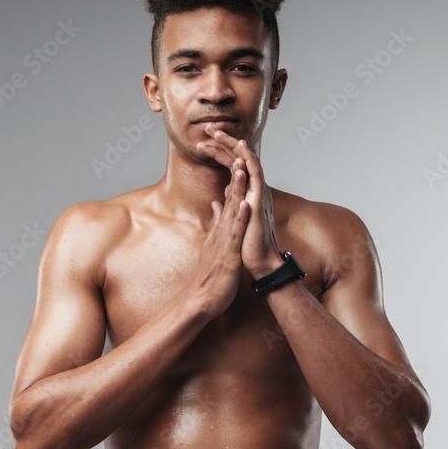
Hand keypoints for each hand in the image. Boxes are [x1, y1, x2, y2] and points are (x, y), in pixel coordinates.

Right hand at [189, 157, 249, 318]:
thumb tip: (217, 205)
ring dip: (237, 188)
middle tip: (235, 149)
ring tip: (241, 166)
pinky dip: (240, 217)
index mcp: (221, 228)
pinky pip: (235, 233)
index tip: (237, 155)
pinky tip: (245, 202)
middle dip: (233, 172)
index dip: (234, 175)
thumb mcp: (213, 244)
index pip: (229, 196)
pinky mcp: (228, 253)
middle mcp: (221, 230)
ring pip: (232, 210)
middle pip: (229, 195)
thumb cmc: (210, 275)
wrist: (202, 299)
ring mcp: (224, 240)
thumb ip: (216, 223)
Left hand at [197, 123, 282, 279]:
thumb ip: (229, 206)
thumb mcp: (233, 221)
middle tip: (208, 126)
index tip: (205, 139)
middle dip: (224, 140)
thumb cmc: (248, 245)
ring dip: (232, 144)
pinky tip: (241, 148)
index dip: (219, 151)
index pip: (232, 165)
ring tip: (218, 130)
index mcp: (247, 192)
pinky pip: (256, 176)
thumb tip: (222, 196)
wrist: (260, 263)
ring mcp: (258, 194)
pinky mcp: (259, 202)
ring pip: (248, 161)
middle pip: (239, 158)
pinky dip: (249, 160)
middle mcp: (254, 189)